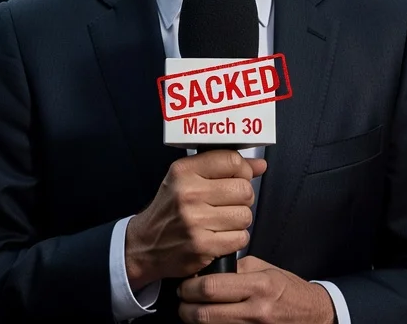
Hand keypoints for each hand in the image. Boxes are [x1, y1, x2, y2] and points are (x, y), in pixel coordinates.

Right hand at [125, 150, 267, 288]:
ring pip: (245, 215)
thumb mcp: (188, 179)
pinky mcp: (202, 246)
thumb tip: (260, 166)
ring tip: (221, 221)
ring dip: (239, 221)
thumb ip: (224, 168)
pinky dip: (235, 239)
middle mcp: (188, 193)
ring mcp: (194, 221)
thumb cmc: (171, 209)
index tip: (236, 179)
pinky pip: (241, 238)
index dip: (242, 171)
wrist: (145, 245)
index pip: (232, 160)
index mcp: (184, 171)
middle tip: (228, 204)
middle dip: (242, 199)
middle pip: (244, 189)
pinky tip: (220, 237)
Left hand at [177, 256, 334, 323]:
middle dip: (185, 308)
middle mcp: (255, 310)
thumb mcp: (266, 271)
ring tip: (193, 312)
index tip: (185, 286)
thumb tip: (207, 271)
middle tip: (183, 301)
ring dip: (195, 321)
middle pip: (204, 314)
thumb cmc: (289, 291)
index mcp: (258, 286)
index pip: (211, 287)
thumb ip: (237, 269)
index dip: (190, 288)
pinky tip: (211, 320)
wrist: (314, 315)